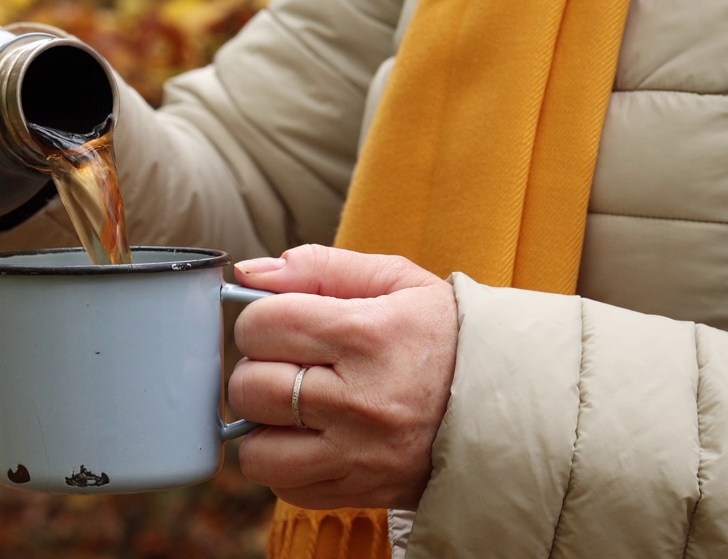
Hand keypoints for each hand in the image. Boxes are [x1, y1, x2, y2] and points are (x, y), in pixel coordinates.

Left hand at [227, 244, 457, 509]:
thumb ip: (318, 267)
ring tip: (293, 408)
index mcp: (367, 335)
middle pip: (251, 387)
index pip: (262, 325)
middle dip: (257, 370)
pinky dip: (286, 464)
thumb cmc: (443, 335)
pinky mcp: (362, 491)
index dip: (259, 320)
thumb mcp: (395, 280)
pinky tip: (313, 438)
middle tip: (288, 365)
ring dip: (263, 427)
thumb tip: (247, 272)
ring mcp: (360, 454)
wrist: (511, 406)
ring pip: (257, 449)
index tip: (280, 324)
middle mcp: (360, 399)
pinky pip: (285, 487)